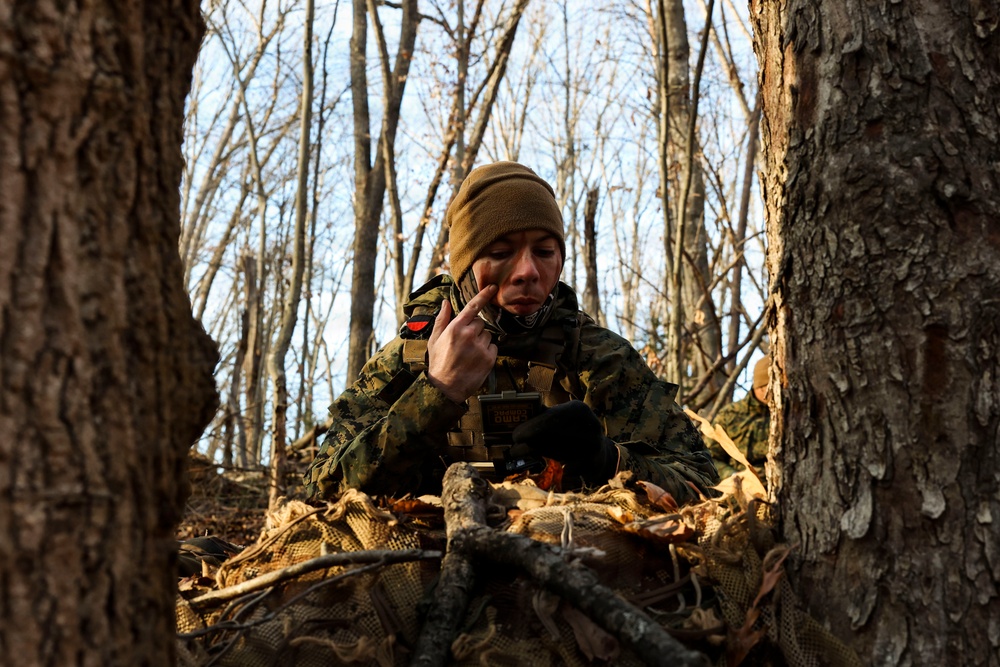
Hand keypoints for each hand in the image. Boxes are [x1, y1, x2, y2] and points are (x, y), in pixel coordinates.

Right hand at [426, 285, 497, 402]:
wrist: (445, 387)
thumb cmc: (439, 362)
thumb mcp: (434, 339)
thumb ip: (442, 319)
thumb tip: (445, 303)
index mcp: (455, 327)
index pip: (473, 306)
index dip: (483, 295)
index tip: (492, 287)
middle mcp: (469, 334)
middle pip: (481, 323)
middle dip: (475, 330)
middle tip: (464, 343)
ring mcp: (480, 346)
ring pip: (488, 335)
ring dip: (481, 341)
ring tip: (469, 353)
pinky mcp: (489, 358)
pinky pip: (493, 347)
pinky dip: (487, 352)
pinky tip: (476, 360)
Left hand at [512, 400, 617, 485]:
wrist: (601, 453)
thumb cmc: (574, 434)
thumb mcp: (563, 419)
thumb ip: (544, 417)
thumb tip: (518, 416)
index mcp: (578, 409)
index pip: (551, 417)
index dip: (531, 427)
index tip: (515, 436)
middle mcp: (589, 424)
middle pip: (553, 434)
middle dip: (530, 442)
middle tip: (514, 449)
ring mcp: (594, 444)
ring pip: (559, 452)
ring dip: (538, 455)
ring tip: (523, 455)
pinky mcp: (594, 463)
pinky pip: (567, 468)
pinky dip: (556, 468)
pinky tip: (548, 465)